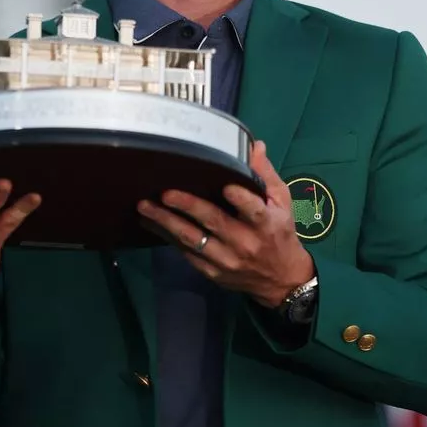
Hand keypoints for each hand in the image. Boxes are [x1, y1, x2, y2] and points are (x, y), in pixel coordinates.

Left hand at [137, 140, 314, 307]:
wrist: (280, 280)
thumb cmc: (279, 233)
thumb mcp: (282, 203)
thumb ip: (265, 175)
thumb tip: (254, 146)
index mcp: (266, 224)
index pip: (254, 211)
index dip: (240, 199)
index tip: (225, 186)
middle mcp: (245, 243)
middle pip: (214, 222)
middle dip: (187, 206)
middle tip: (165, 192)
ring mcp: (226, 260)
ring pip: (193, 240)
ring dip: (167, 222)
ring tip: (145, 207)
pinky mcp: (212, 272)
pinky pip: (186, 253)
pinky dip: (168, 238)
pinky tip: (152, 224)